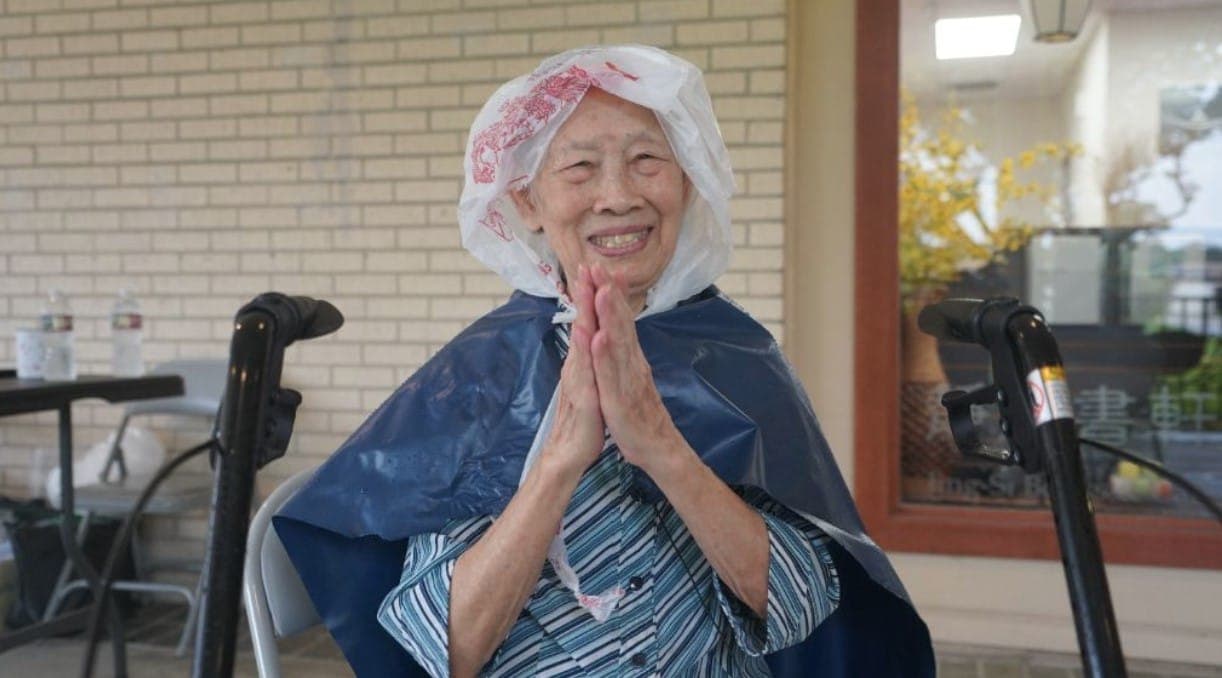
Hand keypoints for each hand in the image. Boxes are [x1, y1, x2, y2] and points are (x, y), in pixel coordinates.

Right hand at [541, 265, 605, 477]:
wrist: (571, 453)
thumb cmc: (583, 419)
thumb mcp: (591, 384)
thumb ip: (588, 361)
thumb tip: (589, 339)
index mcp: (583, 361)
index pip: (588, 322)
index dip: (590, 296)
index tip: (591, 269)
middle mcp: (579, 365)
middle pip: (582, 324)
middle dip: (584, 295)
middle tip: (583, 265)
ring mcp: (579, 379)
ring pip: (583, 341)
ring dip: (585, 314)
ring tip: (586, 288)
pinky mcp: (585, 396)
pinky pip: (587, 370)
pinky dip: (590, 351)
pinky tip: (592, 334)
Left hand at [585, 264, 683, 474]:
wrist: (657, 448)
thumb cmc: (639, 414)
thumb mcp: (629, 377)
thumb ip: (624, 353)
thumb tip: (617, 331)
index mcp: (630, 358)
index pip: (619, 319)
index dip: (610, 292)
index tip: (599, 266)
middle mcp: (632, 363)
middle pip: (620, 322)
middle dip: (608, 293)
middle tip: (598, 265)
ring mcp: (627, 380)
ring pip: (617, 343)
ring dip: (610, 316)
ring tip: (602, 291)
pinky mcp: (620, 400)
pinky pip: (611, 376)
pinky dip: (605, 357)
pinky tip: (599, 339)